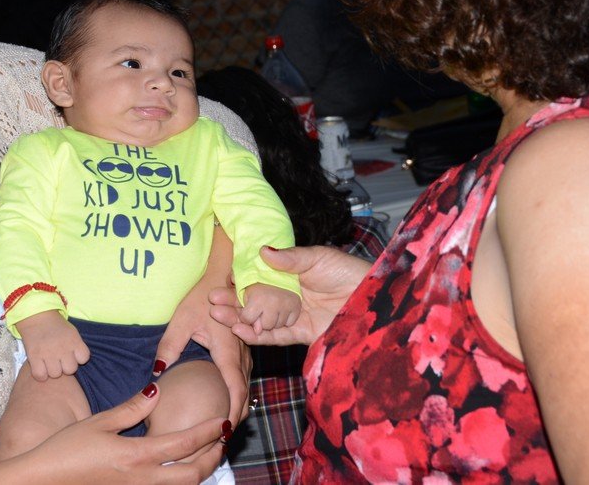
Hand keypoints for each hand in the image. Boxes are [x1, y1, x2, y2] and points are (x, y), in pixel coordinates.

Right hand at [0, 383, 229, 483]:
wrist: (42, 481)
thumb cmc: (66, 449)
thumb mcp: (99, 423)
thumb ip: (131, 408)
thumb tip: (157, 389)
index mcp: (135, 455)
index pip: (183, 445)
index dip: (207, 432)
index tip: (223, 420)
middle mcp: (141, 479)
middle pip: (192, 475)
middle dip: (213, 457)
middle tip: (222, 439)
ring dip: (200, 471)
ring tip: (209, 452)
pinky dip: (180, 481)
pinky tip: (182, 469)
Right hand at [17, 310, 89, 380]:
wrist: (37, 316)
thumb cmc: (56, 327)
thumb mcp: (72, 332)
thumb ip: (77, 346)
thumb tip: (79, 362)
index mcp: (74, 340)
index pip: (84, 358)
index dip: (78, 359)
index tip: (72, 354)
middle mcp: (63, 347)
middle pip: (70, 370)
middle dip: (65, 367)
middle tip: (59, 360)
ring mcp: (48, 353)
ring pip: (55, 374)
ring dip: (52, 371)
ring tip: (49, 363)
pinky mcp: (34, 356)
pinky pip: (40, 375)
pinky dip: (40, 374)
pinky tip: (40, 368)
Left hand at [155, 226, 251, 425]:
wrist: (223, 274)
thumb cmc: (202, 295)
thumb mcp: (181, 320)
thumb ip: (169, 347)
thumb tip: (157, 373)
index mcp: (228, 350)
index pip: (235, 390)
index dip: (231, 413)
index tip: (221, 431)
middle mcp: (242, 353)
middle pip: (244, 394)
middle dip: (235, 417)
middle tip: (219, 439)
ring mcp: (245, 350)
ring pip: (245, 386)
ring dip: (237, 406)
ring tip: (221, 427)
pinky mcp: (243, 347)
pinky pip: (243, 376)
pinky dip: (237, 393)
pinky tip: (225, 402)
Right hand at [210, 245, 370, 346]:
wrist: (376, 298)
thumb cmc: (349, 271)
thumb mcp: (318, 258)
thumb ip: (290, 258)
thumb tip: (261, 251)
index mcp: (291, 275)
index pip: (258, 278)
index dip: (240, 280)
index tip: (222, 279)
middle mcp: (289, 296)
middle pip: (255, 301)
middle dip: (232, 301)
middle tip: (211, 299)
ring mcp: (295, 316)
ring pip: (261, 320)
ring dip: (239, 318)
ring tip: (218, 314)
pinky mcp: (304, 334)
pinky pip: (277, 337)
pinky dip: (258, 336)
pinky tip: (240, 331)